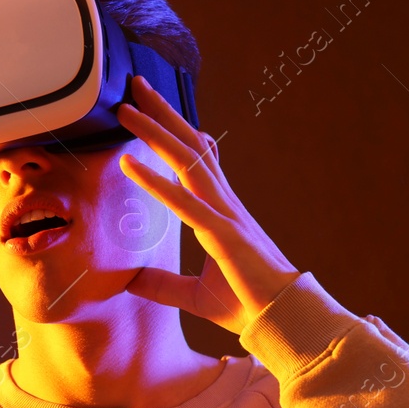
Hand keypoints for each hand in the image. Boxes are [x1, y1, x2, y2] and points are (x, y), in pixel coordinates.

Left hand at [115, 74, 300, 334]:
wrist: (282, 322)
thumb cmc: (246, 305)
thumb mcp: (192, 296)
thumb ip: (161, 285)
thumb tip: (131, 281)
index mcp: (218, 212)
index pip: (194, 162)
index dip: (173, 133)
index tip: (152, 109)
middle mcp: (222, 204)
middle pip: (188, 147)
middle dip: (161, 114)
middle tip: (134, 85)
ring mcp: (224, 215)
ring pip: (186, 161)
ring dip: (153, 132)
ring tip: (125, 109)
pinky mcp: (222, 235)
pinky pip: (182, 202)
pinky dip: (154, 181)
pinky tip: (128, 164)